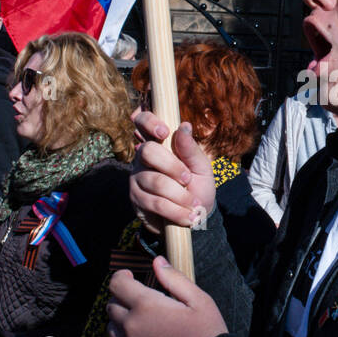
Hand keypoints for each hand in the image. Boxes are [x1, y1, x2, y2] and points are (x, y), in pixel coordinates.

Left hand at [106, 257, 227, 336]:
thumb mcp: (200, 301)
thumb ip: (174, 279)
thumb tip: (157, 262)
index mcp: (147, 306)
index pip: (117, 285)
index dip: (121, 277)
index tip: (129, 277)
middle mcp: (131, 328)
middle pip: (111, 307)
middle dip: (122, 299)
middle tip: (139, 302)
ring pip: (111, 329)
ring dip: (121, 322)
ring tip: (141, 324)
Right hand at [129, 111, 215, 233]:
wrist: (194, 216)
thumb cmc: (197, 186)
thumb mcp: (201, 167)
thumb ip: (191, 149)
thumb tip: (184, 125)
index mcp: (159, 142)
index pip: (142, 120)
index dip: (148, 121)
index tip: (164, 132)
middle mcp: (143, 157)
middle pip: (147, 151)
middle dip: (172, 166)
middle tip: (188, 179)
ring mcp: (137, 177)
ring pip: (154, 180)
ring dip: (179, 195)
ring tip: (195, 205)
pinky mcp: (136, 199)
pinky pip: (155, 203)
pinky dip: (175, 211)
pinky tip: (188, 216)